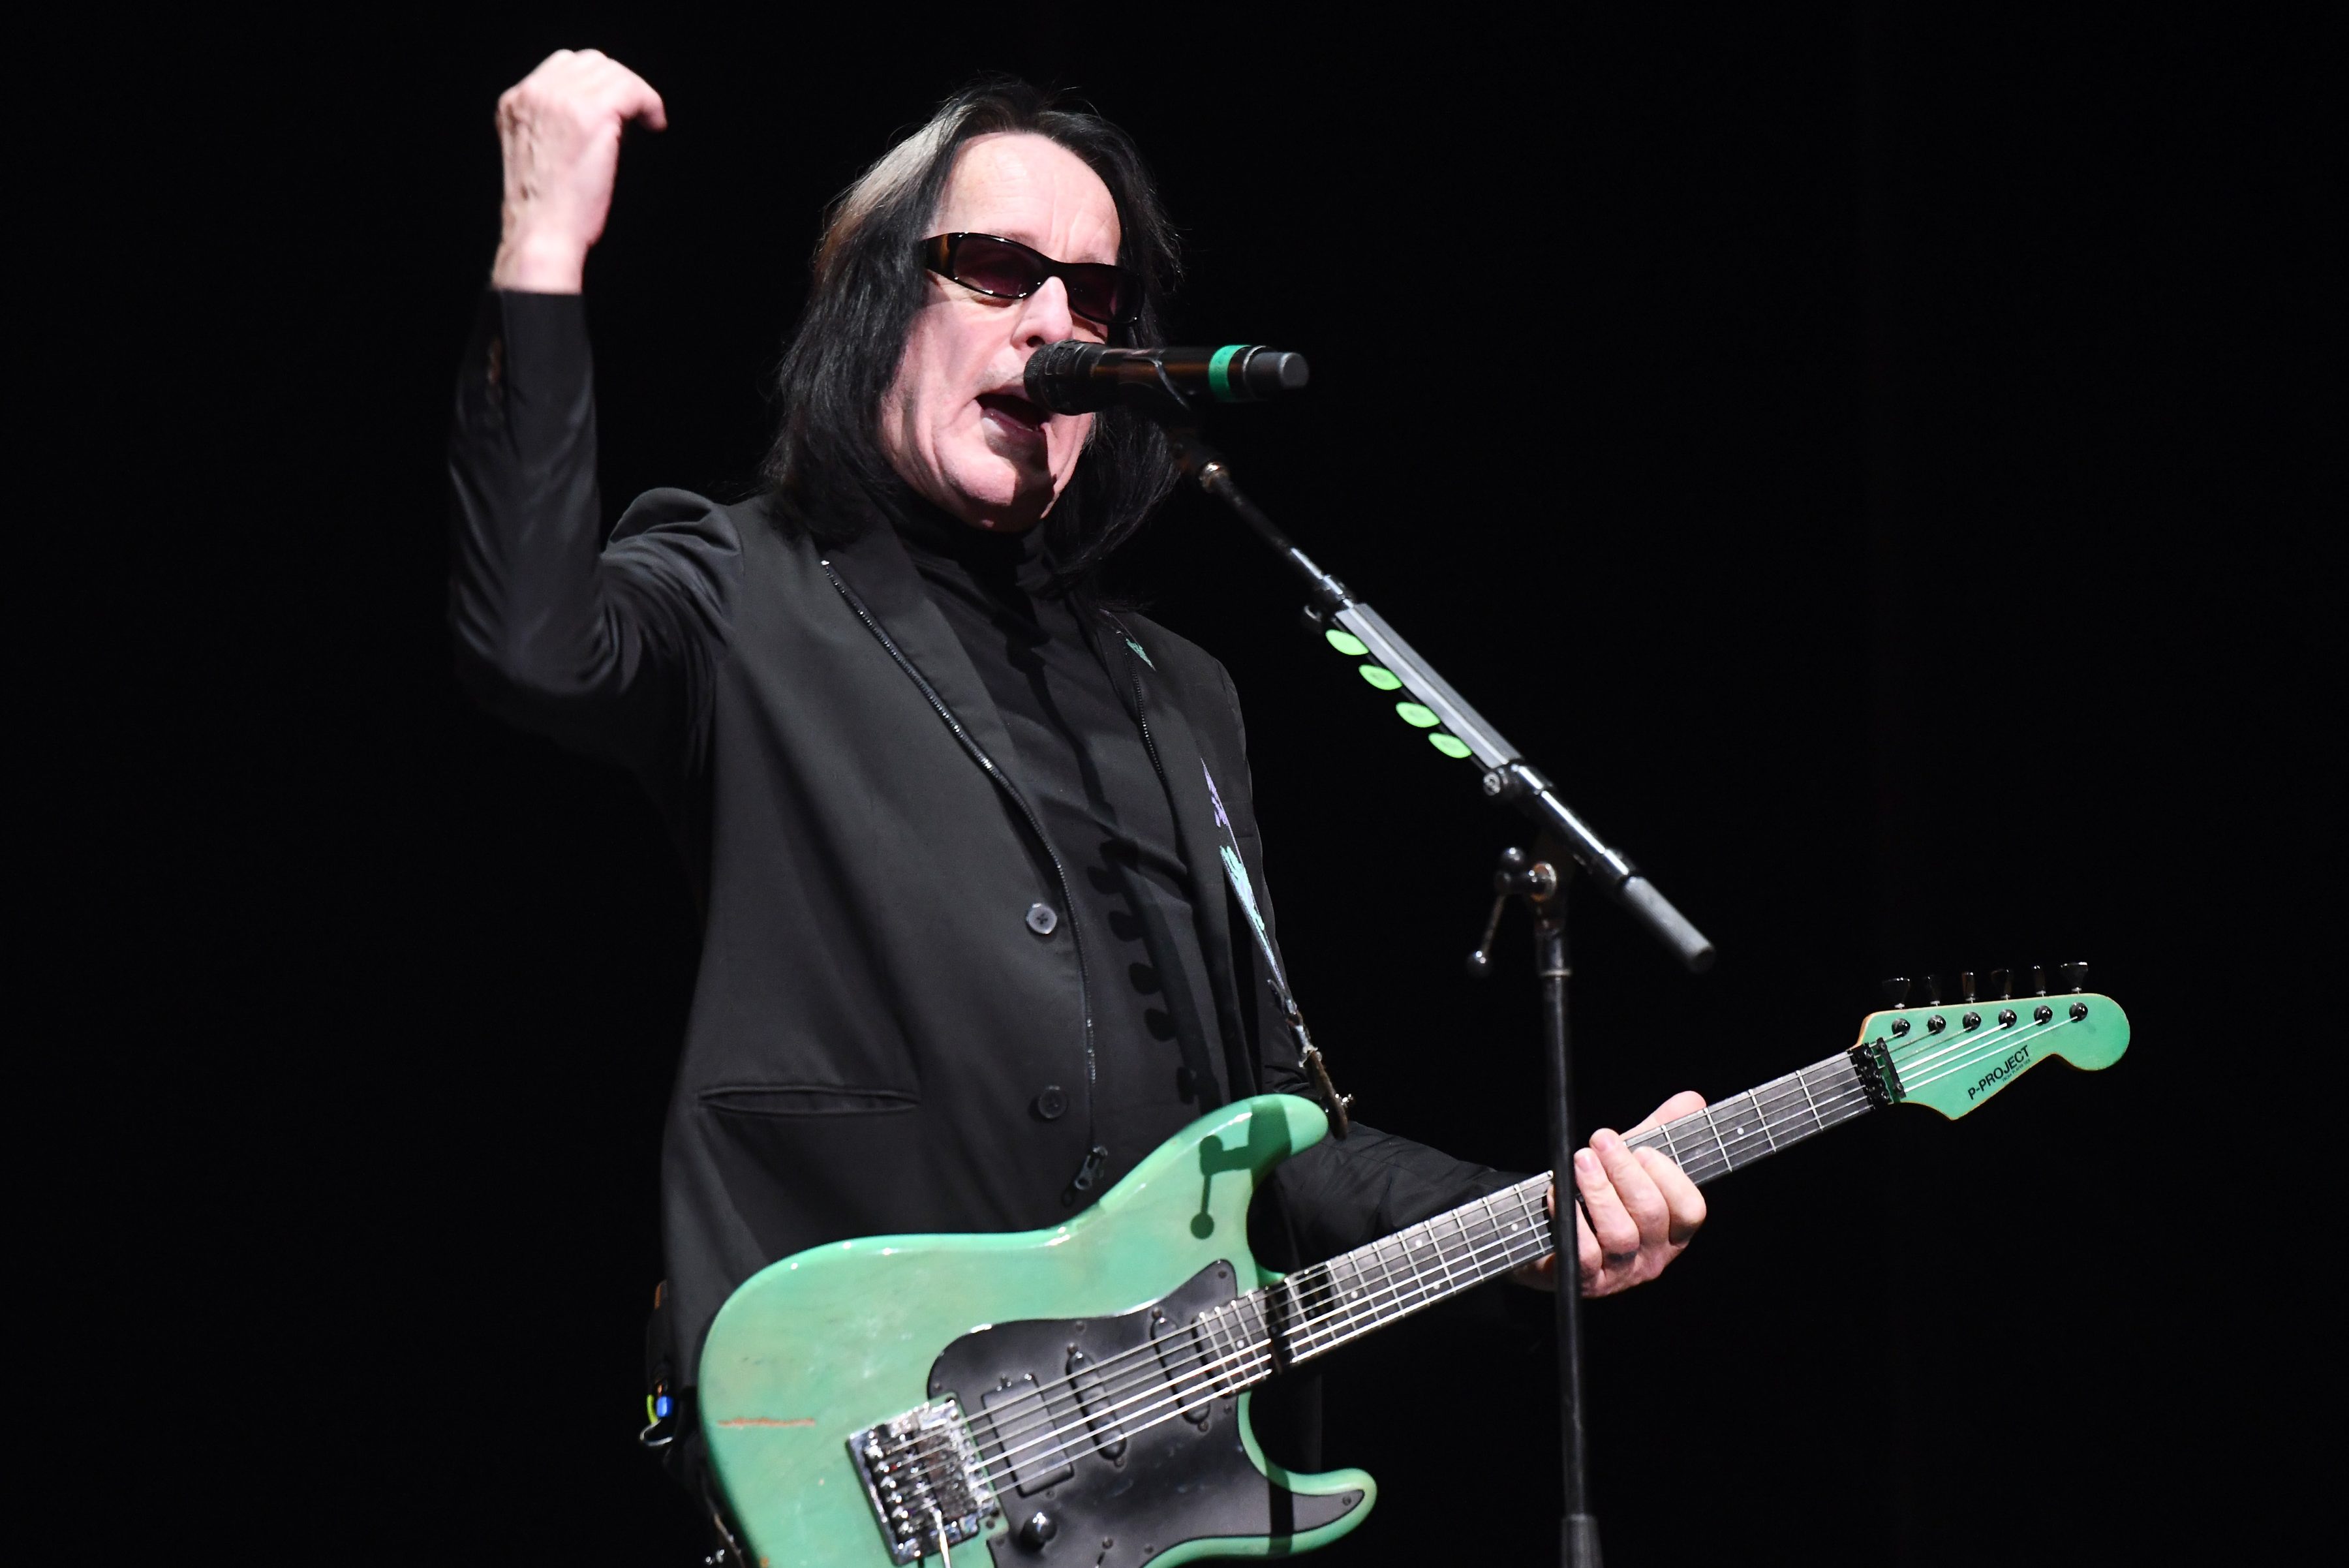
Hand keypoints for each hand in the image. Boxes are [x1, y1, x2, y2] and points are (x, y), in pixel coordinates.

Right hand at [491, 49, 666, 292]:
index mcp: (516, 101)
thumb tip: (601, 110)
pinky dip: (650, 104)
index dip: (596, 82)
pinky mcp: (591, 114)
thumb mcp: (536, 154)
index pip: (564, 66)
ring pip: (613, 73)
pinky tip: (655, 124)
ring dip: (635, 95)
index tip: (615, 104)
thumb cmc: (545, 209)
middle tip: (635, 112)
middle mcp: (535, 93)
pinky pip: (633, 90)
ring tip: (646, 120)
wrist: (541, 231)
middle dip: (617, 83)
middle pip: (590, 62)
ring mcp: (561, 100)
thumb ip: (553, 124)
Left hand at [1512, 1090, 1707, 1296]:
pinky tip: (1557, 1192)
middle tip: (1600, 1139)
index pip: (1691, 1210)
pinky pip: (1583, 1253)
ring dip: (1598, 1190)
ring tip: (1580, 1160)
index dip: (1670, 1177)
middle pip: (1651, 1215)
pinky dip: (1570, 1218)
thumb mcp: (1630, 1163)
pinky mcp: (1584, 1281)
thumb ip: (1659, 1132)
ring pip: (1620, 1234)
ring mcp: (1619, 1273)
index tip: (1644, 1149)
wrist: (1543, 1238)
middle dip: (1625, 1171)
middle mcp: (1652, 1256)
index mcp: (1672, 1231)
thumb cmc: (1597, 1197)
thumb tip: (1690, 1100)